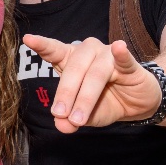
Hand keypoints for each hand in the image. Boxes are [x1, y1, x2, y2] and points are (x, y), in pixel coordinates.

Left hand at [23, 35, 160, 132]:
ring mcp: (108, 56)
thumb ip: (70, 119)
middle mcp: (87, 53)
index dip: (42, 45)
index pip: (54, 51)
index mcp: (70, 60)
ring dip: (86, 97)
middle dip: (66, 94)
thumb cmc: (105, 103)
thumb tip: (61, 125)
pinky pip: (124, 60)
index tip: (28, 39)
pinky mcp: (130, 65)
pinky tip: (119, 47)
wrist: (137, 105)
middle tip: (61, 114)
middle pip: (73, 69)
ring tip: (79, 118)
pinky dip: (122, 54)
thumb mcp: (84, 116)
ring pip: (94, 73)